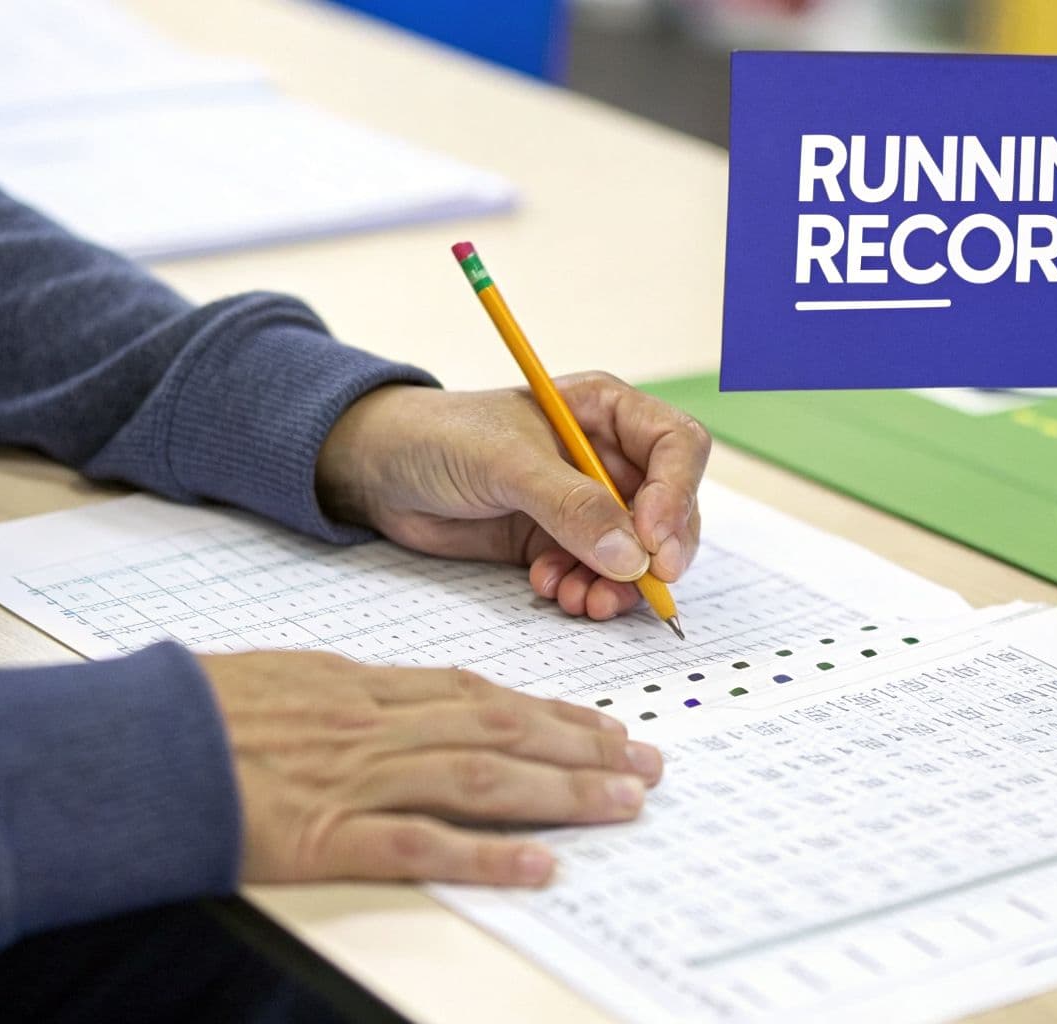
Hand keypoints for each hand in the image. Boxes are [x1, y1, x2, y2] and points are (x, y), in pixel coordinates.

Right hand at [202, 651, 662, 885]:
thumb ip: (334, 695)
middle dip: (580, 747)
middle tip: (648, 764)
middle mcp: (368, 723)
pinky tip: (541, 866)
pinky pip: (422, 844)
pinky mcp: (324, 835)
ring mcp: (350, 777)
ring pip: (479, 775)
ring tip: (626, 803)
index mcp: (355, 683)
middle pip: (497, 727)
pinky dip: (486, 855)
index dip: (545, 708)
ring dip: (561, 791)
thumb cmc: (181, 714)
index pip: (474, 690)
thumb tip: (383, 703)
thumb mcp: (270, 679)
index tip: (600, 723)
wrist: (118, 746)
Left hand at [317, 373, 710, 619]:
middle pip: (670, 509)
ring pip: (638, 553)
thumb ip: (571, 506)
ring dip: (619, 584)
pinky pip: (599, 575)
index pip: (677, 447)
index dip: (677, 495)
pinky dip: (587, 590)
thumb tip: (633, 556)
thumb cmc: (438, 438)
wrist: (379, 471)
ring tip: (582, 599)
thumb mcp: (506, 463)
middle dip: (654, 554)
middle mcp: (607, 457)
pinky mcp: (560, 542)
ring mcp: (586, 504)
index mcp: (606, 412)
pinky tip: (553, 590)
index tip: (654, 544)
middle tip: (635, 588)